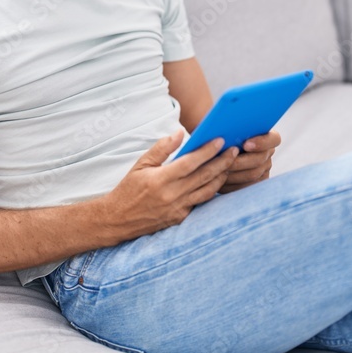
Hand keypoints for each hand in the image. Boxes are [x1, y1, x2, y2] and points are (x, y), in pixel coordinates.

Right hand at [98, 130, 238, 241]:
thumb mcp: (140, 164)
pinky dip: (210, 191)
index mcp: (160, 179)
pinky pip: (200, 202)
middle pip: (204, 176)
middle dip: (222, 162)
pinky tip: (217, 181)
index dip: (207, 151)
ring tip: (230, 165)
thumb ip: (161, 148)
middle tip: (234, 151)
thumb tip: (180, 132)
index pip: (190, 162)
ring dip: (221, 177)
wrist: (117, 220)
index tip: (220, 140)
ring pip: (207, 191)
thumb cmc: (128, 189)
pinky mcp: (180, 219)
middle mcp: (172, 195)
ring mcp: (177, 209)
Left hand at [218, 130, 280, 193]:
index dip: (262, 142)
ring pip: (252, 174)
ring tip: (218, 171)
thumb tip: (224, 132)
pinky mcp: (255, 184)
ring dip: (234, 173)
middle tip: (224, 163)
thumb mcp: (224, 132)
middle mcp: (267, 153)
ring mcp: (264, 169)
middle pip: (260, 159)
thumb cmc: (219, 139)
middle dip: (240, 162)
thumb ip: (229, 131)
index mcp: (266, 136)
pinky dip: (233, 184)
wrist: (213, 157)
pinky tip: (220, 180)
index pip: (273, 139)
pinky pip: (247, 186)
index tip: (245, 144)